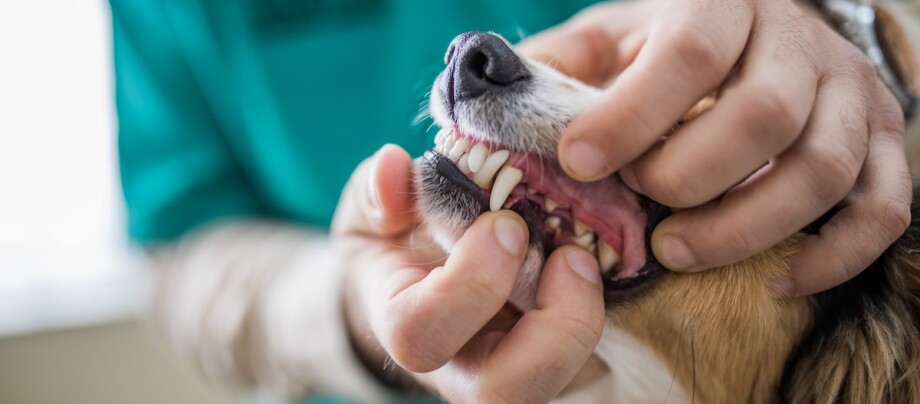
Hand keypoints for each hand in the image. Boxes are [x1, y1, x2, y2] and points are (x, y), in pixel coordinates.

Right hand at [331, 145, 607, 400]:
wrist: (414, 282)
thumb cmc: (393, 243)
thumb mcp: (372, 211)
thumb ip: (377, 192)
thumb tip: (393, 166)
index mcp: (406, 326)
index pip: (423, 335)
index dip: (469, 285)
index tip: (505, 223)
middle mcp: (460, 367)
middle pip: (505, 394)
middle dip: (551, 327)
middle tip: (571, 255)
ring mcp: (511, 371)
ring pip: (557, 384)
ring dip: (585, 322)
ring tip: (587, 258)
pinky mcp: (553, 360)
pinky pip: (589, 360)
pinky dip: (603, 312)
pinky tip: (603, 259)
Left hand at [520, 0, 910, 295]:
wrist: (751, 36)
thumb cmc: (664, 48)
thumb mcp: (604, 41)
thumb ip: (552, 69)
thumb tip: (482, 108)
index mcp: (722, 5)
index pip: (690, 53)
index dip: (632, 114)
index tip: (579, 160)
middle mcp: (797, 43)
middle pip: (763, 116)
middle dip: (689, 176)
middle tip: (640, 206)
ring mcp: (851, 95)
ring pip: (824, 169)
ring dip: (747, 226)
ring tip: (679, 252)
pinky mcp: (881, 147)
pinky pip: (882, 210)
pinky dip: (833, 256)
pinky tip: (775, 280)